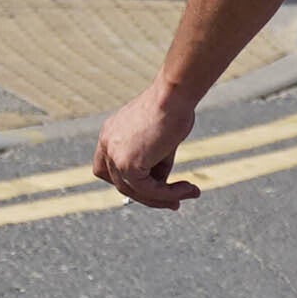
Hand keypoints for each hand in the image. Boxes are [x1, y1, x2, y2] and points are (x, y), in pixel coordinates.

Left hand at [92, 86, 202, 208]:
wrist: (174, 97)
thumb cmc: (174, 107)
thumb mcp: (162, 136)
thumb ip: (156, 158)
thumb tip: (162, 181)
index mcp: (110, 134)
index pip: (106, 167)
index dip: (125, 180)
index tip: (152, 183)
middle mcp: (107, 144)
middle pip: (121, 183)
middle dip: (149, 194)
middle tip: (175, 200)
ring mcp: (115, 155)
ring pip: (135, 190)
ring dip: (163, 197)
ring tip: (190, 193)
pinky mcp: (128, 165)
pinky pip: (148, 189)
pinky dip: (169, 193)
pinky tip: (188, 189)